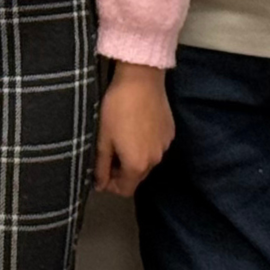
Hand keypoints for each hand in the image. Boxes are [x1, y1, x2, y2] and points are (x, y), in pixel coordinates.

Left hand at [94, 63, 173, 196]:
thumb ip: (101, 166)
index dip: (110, 185)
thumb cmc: (117, 108)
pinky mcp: (170, 131)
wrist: (141, 79)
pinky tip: (136, 127)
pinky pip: (156, 146)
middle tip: (108, 153)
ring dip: (135, 157)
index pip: (125, 190)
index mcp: (137, 165)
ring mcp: (165, 145)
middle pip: (137, 176)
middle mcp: (155, 160)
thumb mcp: (103, 138)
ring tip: (122, 138)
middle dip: (122, 171)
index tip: (100, 172)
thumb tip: (99, 185)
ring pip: (147, 161)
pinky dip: (146, 144)